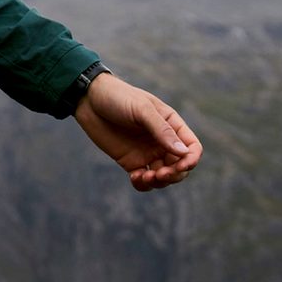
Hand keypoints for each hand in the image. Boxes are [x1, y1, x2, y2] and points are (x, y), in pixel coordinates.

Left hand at [74, 73, 201, 190]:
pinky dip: (143, 184)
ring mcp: (147, 153)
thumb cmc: (118, 97)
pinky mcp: (131, 162)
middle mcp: (162, 141)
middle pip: (181, 166)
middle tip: (160, 174)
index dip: (191, 159)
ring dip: (159, 182)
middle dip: (175, 175)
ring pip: (164, 177)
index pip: (192, 147)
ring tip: (144, 176)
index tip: (181, 165)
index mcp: (171, 125)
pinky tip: (135, 177)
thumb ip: (162, 130)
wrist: (88, 100)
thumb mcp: (141, 109)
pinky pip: (144, 180)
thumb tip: (183, 153)